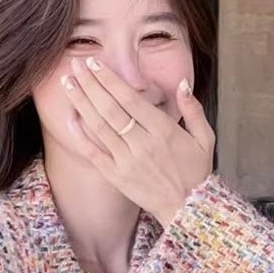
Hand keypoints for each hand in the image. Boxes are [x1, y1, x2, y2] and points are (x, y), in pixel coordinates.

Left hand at [61, 57, 214, 229]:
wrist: (188, 209)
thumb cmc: (196, 172)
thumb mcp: (205, 138)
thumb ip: (193, 109)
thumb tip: (182, 84)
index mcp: (163, 130)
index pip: (129, 99)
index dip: (109, 80)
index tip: (94, 63)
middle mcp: (142, 144)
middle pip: (109, 109)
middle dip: (90, 84)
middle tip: (75, 65)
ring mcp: (127, 161)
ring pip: (99, 127)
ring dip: (81, 103)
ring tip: (68, 83)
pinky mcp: (117, 177)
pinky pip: (95, 154)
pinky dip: (81, 137)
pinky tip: (69, 119)